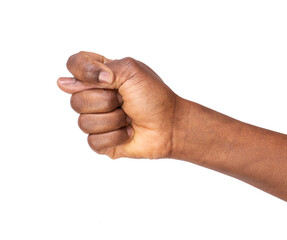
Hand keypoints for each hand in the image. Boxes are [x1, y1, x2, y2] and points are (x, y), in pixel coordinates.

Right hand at [58, 51, 180, 158]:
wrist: (170, 125)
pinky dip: (116, 136)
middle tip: (125, 101)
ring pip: (83, 122)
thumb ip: (99, 70)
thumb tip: (65, 82)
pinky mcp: (101, 141)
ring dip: (113, 120)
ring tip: (129, 117)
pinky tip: (128, 132)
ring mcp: (97, 118)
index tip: (106, 80)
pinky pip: (93, 141)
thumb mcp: (131, 72)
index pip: (74, 65)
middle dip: (106, 101)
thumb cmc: (155, 97)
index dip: (83, 72)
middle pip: (76, 99)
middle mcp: (95, 95)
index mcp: (101, 74)